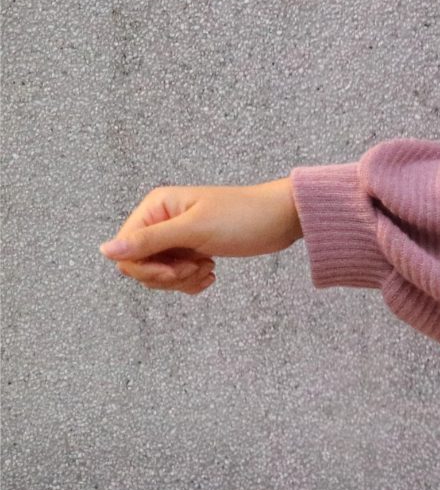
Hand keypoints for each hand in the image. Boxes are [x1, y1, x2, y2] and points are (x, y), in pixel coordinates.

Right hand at [99, 178, 303, 294]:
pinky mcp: (193, 250)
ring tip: (208, 269)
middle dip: (166, 276)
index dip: (145, 268)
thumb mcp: (194, 229)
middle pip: (139, 265)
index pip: (125, 250)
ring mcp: (177, 237)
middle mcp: (161, 220)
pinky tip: (212, 275)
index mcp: (155, 207)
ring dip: (182, 280)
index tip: (174, 271)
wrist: (284, 218)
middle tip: (196, 268)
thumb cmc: (244, 216)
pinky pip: (177, 276)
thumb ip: (149, 240)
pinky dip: (191, 282)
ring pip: (158, 274)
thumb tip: (104, 250)